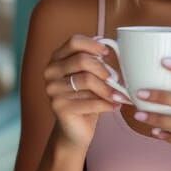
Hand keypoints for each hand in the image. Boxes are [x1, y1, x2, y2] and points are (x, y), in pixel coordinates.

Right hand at [44, 34, 128, 149]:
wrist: (75, 129)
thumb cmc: (86, 99)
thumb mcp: (91, 76)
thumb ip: (95, 60)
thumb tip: (106, 42)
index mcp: (57, 59)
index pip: (74, 41)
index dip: (93, 45)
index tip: (108, 53)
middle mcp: (51, 72)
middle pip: (82, 60)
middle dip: (103, 70)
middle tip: (115, 79)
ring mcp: (53, 90)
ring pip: (87, 81)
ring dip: (107, 89)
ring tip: (119, 95)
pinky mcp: (59, 107)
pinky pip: (90, 102)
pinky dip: (107, 104)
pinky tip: (115, 106)